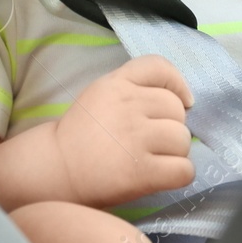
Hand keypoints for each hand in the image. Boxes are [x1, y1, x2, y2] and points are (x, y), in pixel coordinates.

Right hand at [52, 55, 195, 207]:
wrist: (57, 168)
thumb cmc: (81, 133)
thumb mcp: (101, 94)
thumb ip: (133, 88)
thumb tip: (181, 101)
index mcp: (116, 84)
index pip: (160, 67)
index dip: (177, 84)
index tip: (181, 101)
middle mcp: (128, 106)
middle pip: (177, 109)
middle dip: (171, 124)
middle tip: (153, 138)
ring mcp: (136, 139)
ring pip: (184, 140)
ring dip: (175, 151)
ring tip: (154, 157)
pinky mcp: (143, 172)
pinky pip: (185, 170)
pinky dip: (178, 174)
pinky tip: (160, 175)